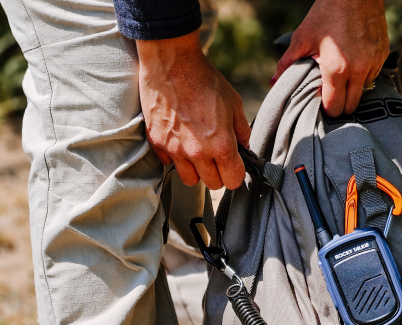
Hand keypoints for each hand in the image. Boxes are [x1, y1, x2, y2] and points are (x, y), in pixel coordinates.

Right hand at [137, 31, 250, 189]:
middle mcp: (197, 152)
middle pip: (212, 184)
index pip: (233, 180)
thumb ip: (242, 131)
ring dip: (196, 170)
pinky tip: (180, 140)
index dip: (236, 174)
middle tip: (218, 157)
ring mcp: (174, 149)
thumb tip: (245, 148)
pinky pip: (168, 163)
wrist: (171, 63)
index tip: (234, 165)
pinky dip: (175, 157)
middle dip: (218, 174)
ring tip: (198, 152)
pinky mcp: (156, 141)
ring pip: (189, 179)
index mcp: (221, 145)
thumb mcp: (234, 104)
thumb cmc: (205, 81)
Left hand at [274, 0, 390, 116]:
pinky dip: (363, 75)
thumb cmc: (325, 14)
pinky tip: (354, 62)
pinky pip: (373, 76)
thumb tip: (273, 81)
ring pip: (364, 91)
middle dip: (341, 105)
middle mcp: (358, 71)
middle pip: (352, 106)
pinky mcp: (383, 56)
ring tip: (342, 76)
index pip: (335, 107)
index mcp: (336, 70)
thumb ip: (288, 63)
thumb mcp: (303, 38)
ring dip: (353, 89)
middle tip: (332, 96)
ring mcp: (373, 64)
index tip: (322, 104)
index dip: (327, 109)